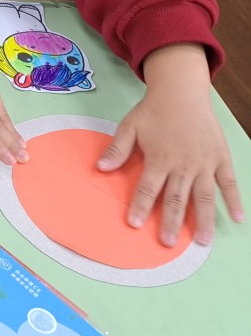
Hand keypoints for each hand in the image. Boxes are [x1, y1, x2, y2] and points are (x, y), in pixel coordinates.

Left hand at [97, 44, 243, 245]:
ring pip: (204, 197)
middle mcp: (183, 165)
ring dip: (204, 220)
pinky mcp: (220, 158)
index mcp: (159, 158)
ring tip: (203, 242)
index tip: (135, 224)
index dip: (141, 206)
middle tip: (168, 243)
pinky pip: (229, 183)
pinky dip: (234, 200)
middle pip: (177, 198)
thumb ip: (117, 150)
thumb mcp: (129, 127)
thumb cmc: (153, 111)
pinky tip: (237, 218)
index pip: (148, 188)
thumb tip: (99, 169)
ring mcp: (204, 163)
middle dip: (172, 222)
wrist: (181, 92)